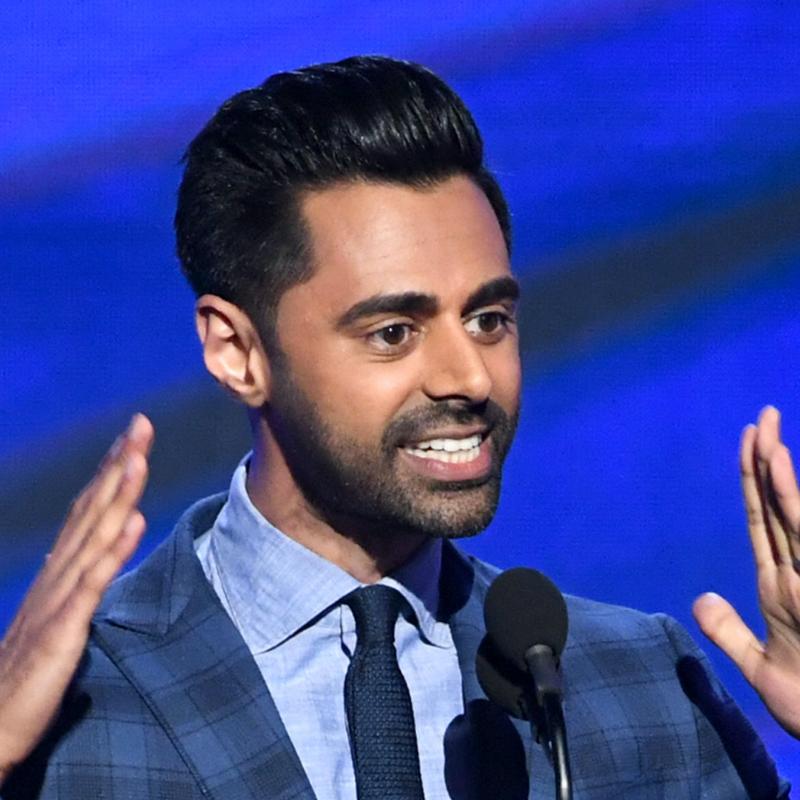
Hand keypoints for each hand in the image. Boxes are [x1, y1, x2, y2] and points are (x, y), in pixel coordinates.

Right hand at [0, 414, 153, 782]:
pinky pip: (92, 585)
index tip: (132, 437)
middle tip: (142, 424)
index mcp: (59, 571)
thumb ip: (81, 577)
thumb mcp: (60, 614)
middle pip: (93, 509)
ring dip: (119, 494)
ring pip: (95, 536)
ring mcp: (60, 599)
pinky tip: (134, 523)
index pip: (88, 510)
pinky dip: (114, 551)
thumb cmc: (27, 669)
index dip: (110, 471)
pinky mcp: (63, 630)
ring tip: (139, 457)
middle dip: (119, 464)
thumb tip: (108, 541)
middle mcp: (58, 574)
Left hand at [693, 406, 799, 736]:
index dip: (753, 482)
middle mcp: (799, 575)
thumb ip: (728, 631)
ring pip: (798, 521)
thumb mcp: (758, 667)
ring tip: (770, 441)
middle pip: (779, 508)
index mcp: (781, 587)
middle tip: (763, 416)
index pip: (762, 521)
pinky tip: (789, 488)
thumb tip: (700, 598)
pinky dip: (799, 514)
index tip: (747, 443)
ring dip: (785, 482)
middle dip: (769, 462)